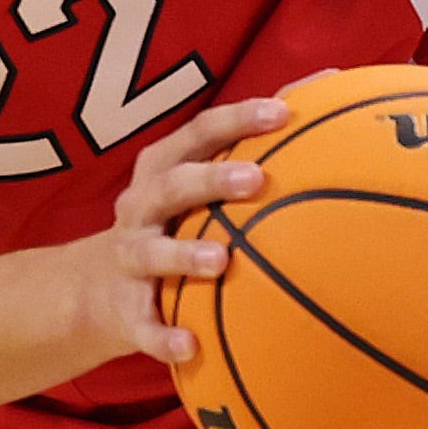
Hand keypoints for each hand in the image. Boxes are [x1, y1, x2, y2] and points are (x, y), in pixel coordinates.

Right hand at [46, 97, 285, 368]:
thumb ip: (254, 143)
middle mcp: (141, 209)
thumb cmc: (173, 225)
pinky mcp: (124, 310)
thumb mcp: (197, 182)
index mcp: (162, 172)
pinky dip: (162, 336)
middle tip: (256, 179)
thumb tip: (333, 82)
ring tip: (221, 260)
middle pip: (169, 185)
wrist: (94, 291)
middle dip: (208, 179)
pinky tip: (190, 346)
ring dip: (182, 254)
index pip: (196, 135)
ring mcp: (129, 260)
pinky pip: (142, 325)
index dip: (235, 121)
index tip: (281, 113)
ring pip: (149, 252)